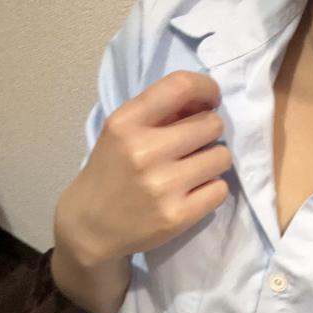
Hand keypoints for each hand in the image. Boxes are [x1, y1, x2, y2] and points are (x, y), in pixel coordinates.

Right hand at [54, 70, 230, 265]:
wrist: (90, 227)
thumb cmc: (111, 173)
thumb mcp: (121, 133)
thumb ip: (159, 113)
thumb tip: (207, 100)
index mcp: (126, 123)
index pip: (181, 86)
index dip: (207, 88)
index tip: (211, 100)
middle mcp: (144, 151)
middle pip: (211, 124)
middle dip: (210, 132)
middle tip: (195, 145)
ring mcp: (162, 186)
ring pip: (222, 157)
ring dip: (214, 161)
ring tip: (195, 169)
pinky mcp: (177, 216)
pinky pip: (220, 189)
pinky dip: (212, 189)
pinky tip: (193, 192)